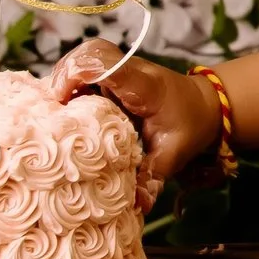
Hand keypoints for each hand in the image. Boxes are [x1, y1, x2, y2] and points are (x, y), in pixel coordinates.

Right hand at [49, 41, 216, 209]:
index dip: (80, 72)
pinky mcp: (115, 75)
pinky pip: (88, 67)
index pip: (109, 65)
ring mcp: (122, 71)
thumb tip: (137, 206)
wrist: (204, 105)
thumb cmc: (189, 126)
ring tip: (57, 107)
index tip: (62, 98)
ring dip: (66, 77)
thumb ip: (152, 177)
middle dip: (65, 73)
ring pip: (86, 55)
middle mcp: (131, 71)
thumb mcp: (173, 154)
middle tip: (55, 105)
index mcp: (145, 86)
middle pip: (91, 52)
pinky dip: (72, 81)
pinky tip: (66, 105)